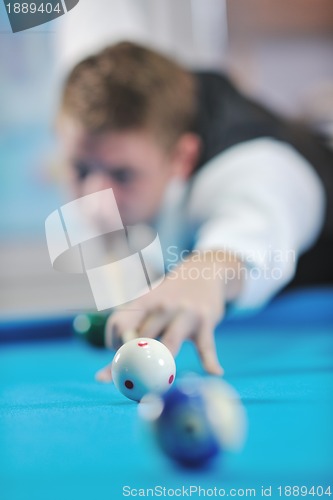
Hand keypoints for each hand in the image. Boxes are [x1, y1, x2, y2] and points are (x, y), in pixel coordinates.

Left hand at [96, 251, 241, 381]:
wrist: (204, 272)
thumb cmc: (169, 297)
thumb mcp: (149, 304)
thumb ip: (131, 334)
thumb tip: (102, 376)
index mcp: (143, 303)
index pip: (118, 325)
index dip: (114, 344)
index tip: (119, 355)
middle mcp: (161, 307)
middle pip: (141, 341)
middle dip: (135, 364)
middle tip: (135, 379)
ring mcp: (184, 313)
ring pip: (168, 346)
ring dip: (161, 369)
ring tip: (158, 387)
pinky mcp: (204, 321)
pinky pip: (206, 346)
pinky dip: (210, 361)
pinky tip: (215, 372)